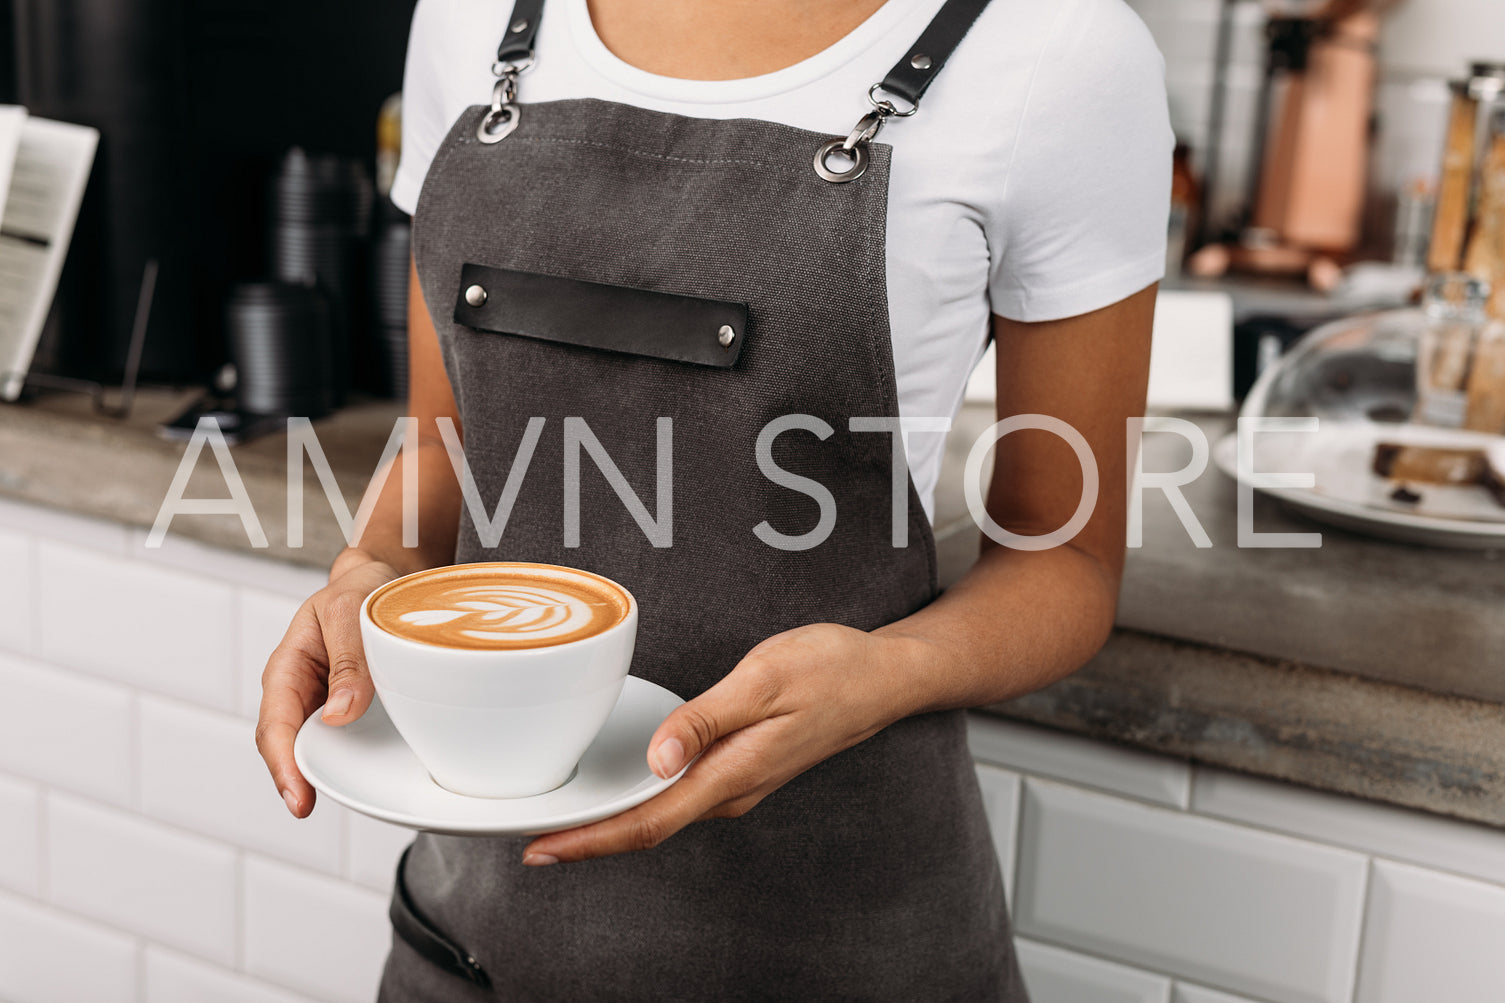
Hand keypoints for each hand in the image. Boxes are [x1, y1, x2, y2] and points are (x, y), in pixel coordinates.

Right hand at [254, 556, 401, 817]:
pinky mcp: (348, 707)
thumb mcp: (351, 612)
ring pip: (314, 746)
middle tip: (307, 807)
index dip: (282, 763)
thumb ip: (348, 660)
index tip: (297, 795)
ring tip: (344, 798)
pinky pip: (342, 739)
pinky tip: (366, 776)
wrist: (381, 579)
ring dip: (322, 773)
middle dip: (293, 779)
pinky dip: (348, 759)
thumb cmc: (359, 591)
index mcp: (288, 666)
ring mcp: (322, 701)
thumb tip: (339, 714)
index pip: (275, 723)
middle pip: (288, 744)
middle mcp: (300, 690)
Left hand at [520, 623, 923, 864]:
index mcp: (732, 773)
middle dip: (587, 838)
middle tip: (528, 837)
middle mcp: (730, 790)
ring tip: (558, 817)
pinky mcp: (739, 767)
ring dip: (610, 821)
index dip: (591, 841)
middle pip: (647, 827)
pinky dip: (639, 798)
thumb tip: (658, 759)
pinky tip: (618, 786)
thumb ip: (706, 719)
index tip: (542, 850)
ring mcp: (736, 782)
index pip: (650, 821)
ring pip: (661, 813)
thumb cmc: (829, 670)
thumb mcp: (763, 680)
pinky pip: (678, 795)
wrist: (882, 677)